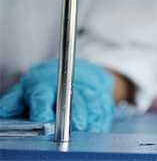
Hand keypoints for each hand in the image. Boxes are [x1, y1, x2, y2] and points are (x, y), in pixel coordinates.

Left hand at [0, 58, 114, 131]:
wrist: (79, 72)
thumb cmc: (48, 85)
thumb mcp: (25, 90)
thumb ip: (13, 102)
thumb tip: (4, 112)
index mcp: (44, 86)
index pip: (42, 96)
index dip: (43, 107)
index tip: (42, 118)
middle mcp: (68, 87)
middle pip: (72, 100)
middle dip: (73, 114)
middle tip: (72, 126)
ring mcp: (88, 92)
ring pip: (91, 103)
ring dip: (90, 116)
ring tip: (87, 127)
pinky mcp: (102, 99)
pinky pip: (104, 109)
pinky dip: (101, 119)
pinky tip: (97, 127)